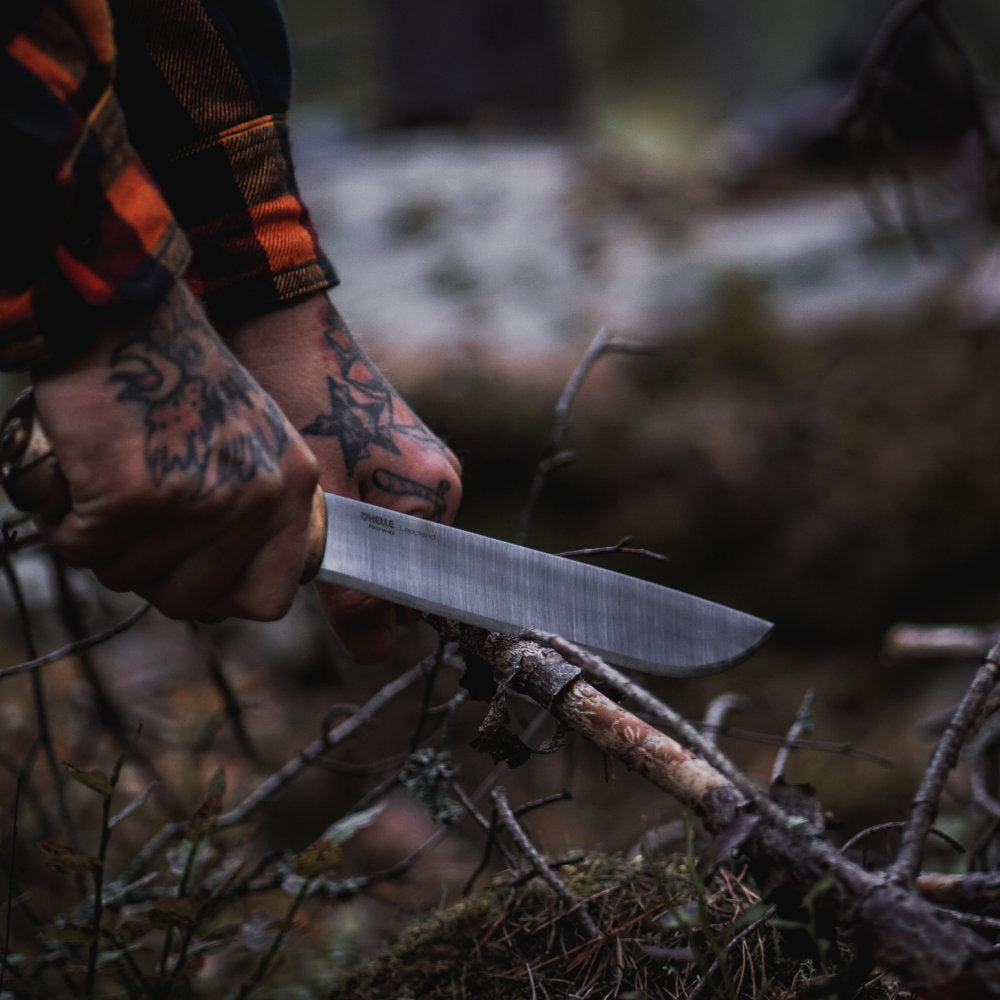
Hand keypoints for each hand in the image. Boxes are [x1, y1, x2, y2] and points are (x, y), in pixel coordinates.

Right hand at [30, 282, 319, 620]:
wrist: (128, 311)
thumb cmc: (179, 381)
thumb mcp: (251, 448)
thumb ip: (250, 519)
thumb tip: (221, 603)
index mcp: (293, 490)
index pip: (268, 600)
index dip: (218, 594)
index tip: (190, 566)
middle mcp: (257, 499)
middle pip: (188, 600)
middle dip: (148, 569)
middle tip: (134, 514)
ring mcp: (198, 501)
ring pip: (129, 578)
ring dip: (104, 542)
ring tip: (109, 481)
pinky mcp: (133, 495)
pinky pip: (81, 550)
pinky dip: (65, 522)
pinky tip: (79, 477)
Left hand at [223, 293, 462, 660]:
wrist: (282, 330)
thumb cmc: (300, 402)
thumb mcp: (320, 503)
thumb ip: (351, 581)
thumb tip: (376, 655)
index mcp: (436, 493)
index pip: (415, 589)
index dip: (364, 602)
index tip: (312, 580)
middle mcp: (440, 484)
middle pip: (399, 571)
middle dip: (346, 575)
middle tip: (289, 545)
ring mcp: (420, 471)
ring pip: (380, 547)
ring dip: (335, 548)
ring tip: (288, 516)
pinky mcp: (394, 463)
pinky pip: (373, 519)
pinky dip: (336, 524)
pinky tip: (299, 502)